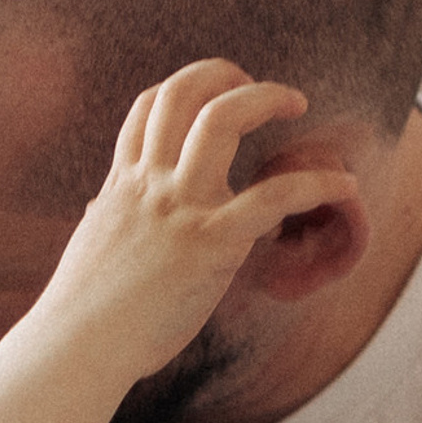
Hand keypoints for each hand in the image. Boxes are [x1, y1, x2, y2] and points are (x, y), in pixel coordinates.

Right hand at [46, 66, 360, 381]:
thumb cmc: (84, 314)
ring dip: (266, 97)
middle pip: (183, 93)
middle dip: (225, 75)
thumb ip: (108, 216)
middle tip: (257, 86)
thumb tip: (105, 208)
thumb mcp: (93, 246)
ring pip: (223, 118)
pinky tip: (344, 185)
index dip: (184, 89)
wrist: (78, 347)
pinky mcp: (211, 244)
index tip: (211, 97)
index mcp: (122, 184)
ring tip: (295, 103)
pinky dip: (315, 183)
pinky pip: (274, 197)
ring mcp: (180, 207)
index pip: (149, 108)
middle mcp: (150, 183)